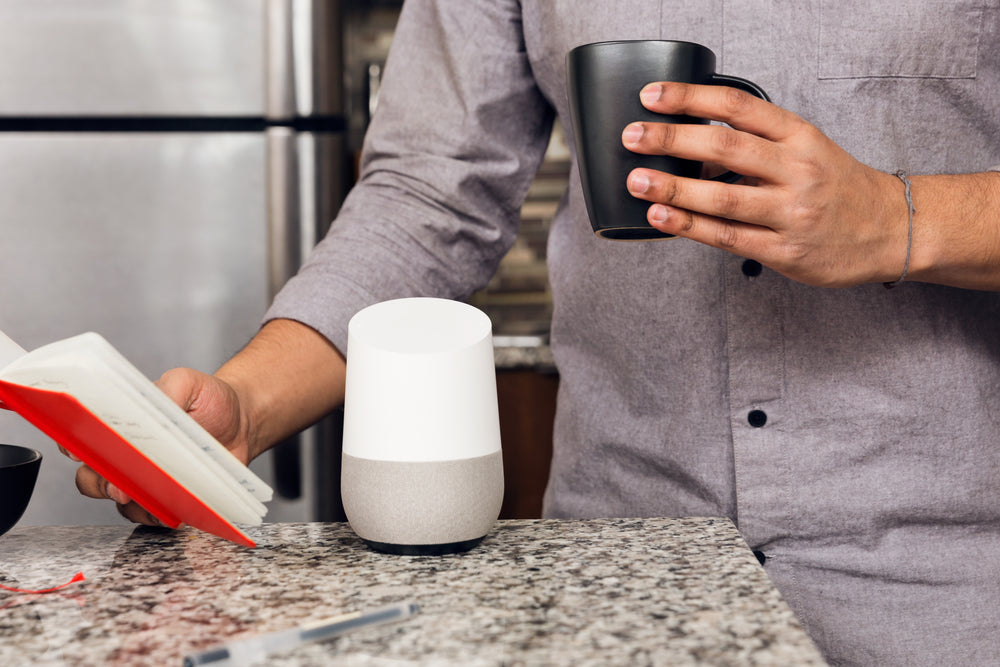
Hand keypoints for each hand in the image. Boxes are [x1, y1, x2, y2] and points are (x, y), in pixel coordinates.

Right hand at [67, 368, 250, 525]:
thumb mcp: (187, 383)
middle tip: (119, 484)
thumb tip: (148, 407)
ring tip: (152, 498)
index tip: (80, 451)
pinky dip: (158, 515)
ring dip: (131, 504)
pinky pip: (152, 515)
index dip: (74, 446)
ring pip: (120, 502)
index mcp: (121, 424)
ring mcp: (146, 479)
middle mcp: (126, 455)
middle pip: (91, 477)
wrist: (242, 421)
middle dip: (99, 483)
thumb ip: (166, 390)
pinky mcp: (169, 498)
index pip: (81, 437)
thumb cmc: (209, 399)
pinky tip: (172, 510)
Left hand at [621, 81, 908, 287]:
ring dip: (673, 187)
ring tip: (637, 180)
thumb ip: (756, 142)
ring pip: (722, 197)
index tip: (653, 95)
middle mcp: (797, 169)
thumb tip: (689, 141)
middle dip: (672, 138)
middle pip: (725, 147)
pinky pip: (727, 237)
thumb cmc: (836, 186)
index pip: (738, 106)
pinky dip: (689, 226)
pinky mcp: (784, 251)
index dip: (691, 97)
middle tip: (632, 136)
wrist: (890, 229)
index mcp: (799, 135)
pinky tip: (661, 216)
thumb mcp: (806, 147)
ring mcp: (791, 212)